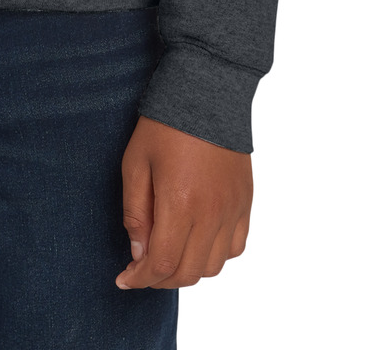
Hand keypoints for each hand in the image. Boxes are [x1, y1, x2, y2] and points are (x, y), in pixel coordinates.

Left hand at [116, 116, 251, 288]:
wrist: (206, 91)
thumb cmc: (164, 124)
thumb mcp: (135, 163)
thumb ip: (135, 212)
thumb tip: (138, 252)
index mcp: (181, 203)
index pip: (162, 263)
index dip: (140, 279)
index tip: (124, 278)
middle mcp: (212, 213)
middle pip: (188, 272)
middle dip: (160, 279)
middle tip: (142, 268)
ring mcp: (233, 209)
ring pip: (213, 266)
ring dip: (187, 269)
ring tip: (168, 253)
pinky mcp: (245, 202)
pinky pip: (235, 247)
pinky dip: (215, 255)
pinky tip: (197, 241)